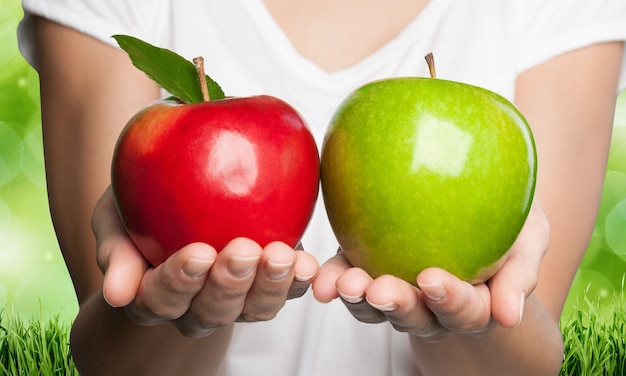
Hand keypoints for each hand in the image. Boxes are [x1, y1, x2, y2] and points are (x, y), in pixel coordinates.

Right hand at [92, 186, 318, 337]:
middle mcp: (194, 307)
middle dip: (228, 284)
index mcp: (153, 295)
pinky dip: (298, 279)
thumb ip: (115, 250)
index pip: (159, 299)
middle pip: (212, 311)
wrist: (178, 198)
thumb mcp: (115, 217)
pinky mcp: (267, 284)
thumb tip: (115, 294)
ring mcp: (235, 300)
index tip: (197, 253)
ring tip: (281, 256)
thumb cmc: (139, 207)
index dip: (178, 282)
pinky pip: (286, 290)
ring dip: (270, 285)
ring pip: (254, 309)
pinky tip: (307, 262)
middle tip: (242, 251)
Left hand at [312, 200, 549, 340]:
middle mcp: (432, 306)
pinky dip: (333, 279)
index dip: (449, 300)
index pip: (465, 310)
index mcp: (475, 303)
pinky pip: (348, 280)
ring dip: (358, 299)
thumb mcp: (530, 237)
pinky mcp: (369, 268)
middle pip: (415, 317)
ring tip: (342, 284)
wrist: (478, 196)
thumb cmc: (511, 219)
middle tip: (379, 289)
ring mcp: (398, 288)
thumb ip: (521, 273)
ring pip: (376, 307)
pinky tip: (319, 276)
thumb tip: (508, 317)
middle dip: (396, 306)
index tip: (431, 277)